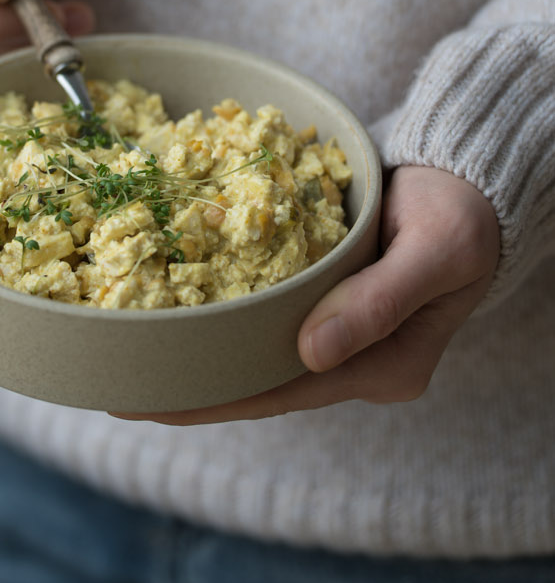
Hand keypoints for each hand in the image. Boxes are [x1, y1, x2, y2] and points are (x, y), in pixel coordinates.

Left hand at [112, 166, 499, 424]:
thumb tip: (310, 351)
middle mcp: (354, 359)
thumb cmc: (464, 211)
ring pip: (254, 351)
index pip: (282, 393)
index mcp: (383, 368)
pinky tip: (173, 309)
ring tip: (128, 355)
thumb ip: (379, 299)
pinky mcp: (324, 296)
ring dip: (197, 352)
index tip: (147, 404)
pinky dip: (219, 313)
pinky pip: (262, 314)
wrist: (470, 178)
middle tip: (113, 387)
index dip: (212, 402)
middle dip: (189, 388)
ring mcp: (338, 330)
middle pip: (258, 382)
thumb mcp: (435, 248)